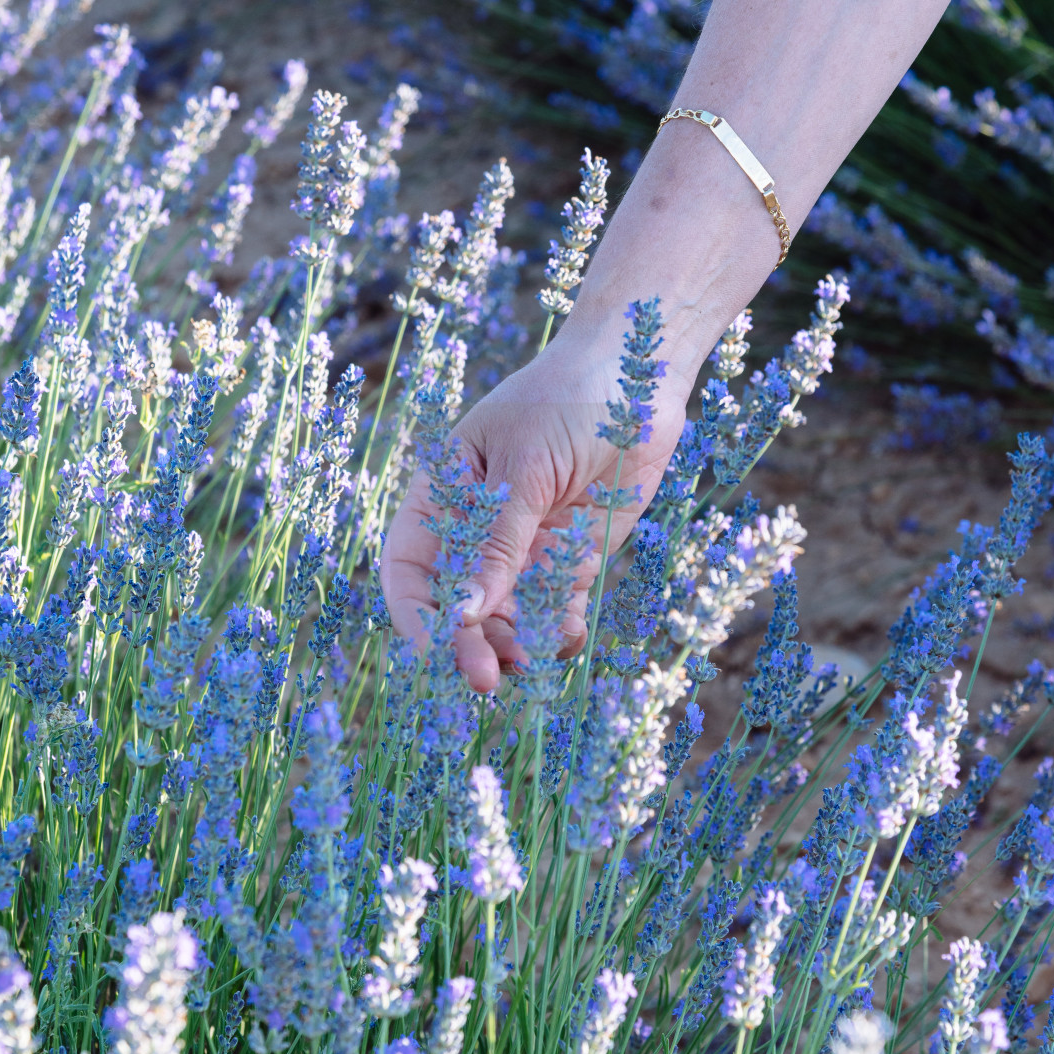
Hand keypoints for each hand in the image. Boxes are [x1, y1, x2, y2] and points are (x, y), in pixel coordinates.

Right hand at [381, 318, 690, 691]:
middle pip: (458, 603)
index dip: (419, 615)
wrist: (640, 373)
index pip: (412, 567)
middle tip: (487, 679)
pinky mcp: (570, 557)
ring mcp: (525, 547)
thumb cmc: (567, 399)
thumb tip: (465, 611)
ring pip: (505, 616)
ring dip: (513, 644)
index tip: (438, 651)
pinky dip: (555, 628)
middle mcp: (478, 529)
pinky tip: (565, 635)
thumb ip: (499, 542)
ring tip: (533, 660)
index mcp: (443, 495)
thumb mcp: (524, 468)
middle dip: (468, 643)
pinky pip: (553, 607)